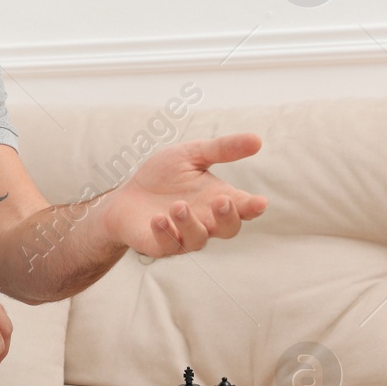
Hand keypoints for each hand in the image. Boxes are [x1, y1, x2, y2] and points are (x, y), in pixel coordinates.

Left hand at [100, 132, 267, 257]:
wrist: (126, 195)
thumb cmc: (163, 176)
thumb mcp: (192, 154)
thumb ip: (222, 149)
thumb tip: (258, 140)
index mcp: (217, 199)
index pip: (243, 207)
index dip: (253, 207)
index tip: (260, 202)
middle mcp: (206, 221)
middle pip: (229, 229)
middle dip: (228, 218)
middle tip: (222, 201)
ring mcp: (184, 236)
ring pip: (198, 239)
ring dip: (190, 223)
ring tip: (178, 205)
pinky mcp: (160, 244)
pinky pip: (168, 246)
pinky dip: (165, 233)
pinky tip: (158, 218)